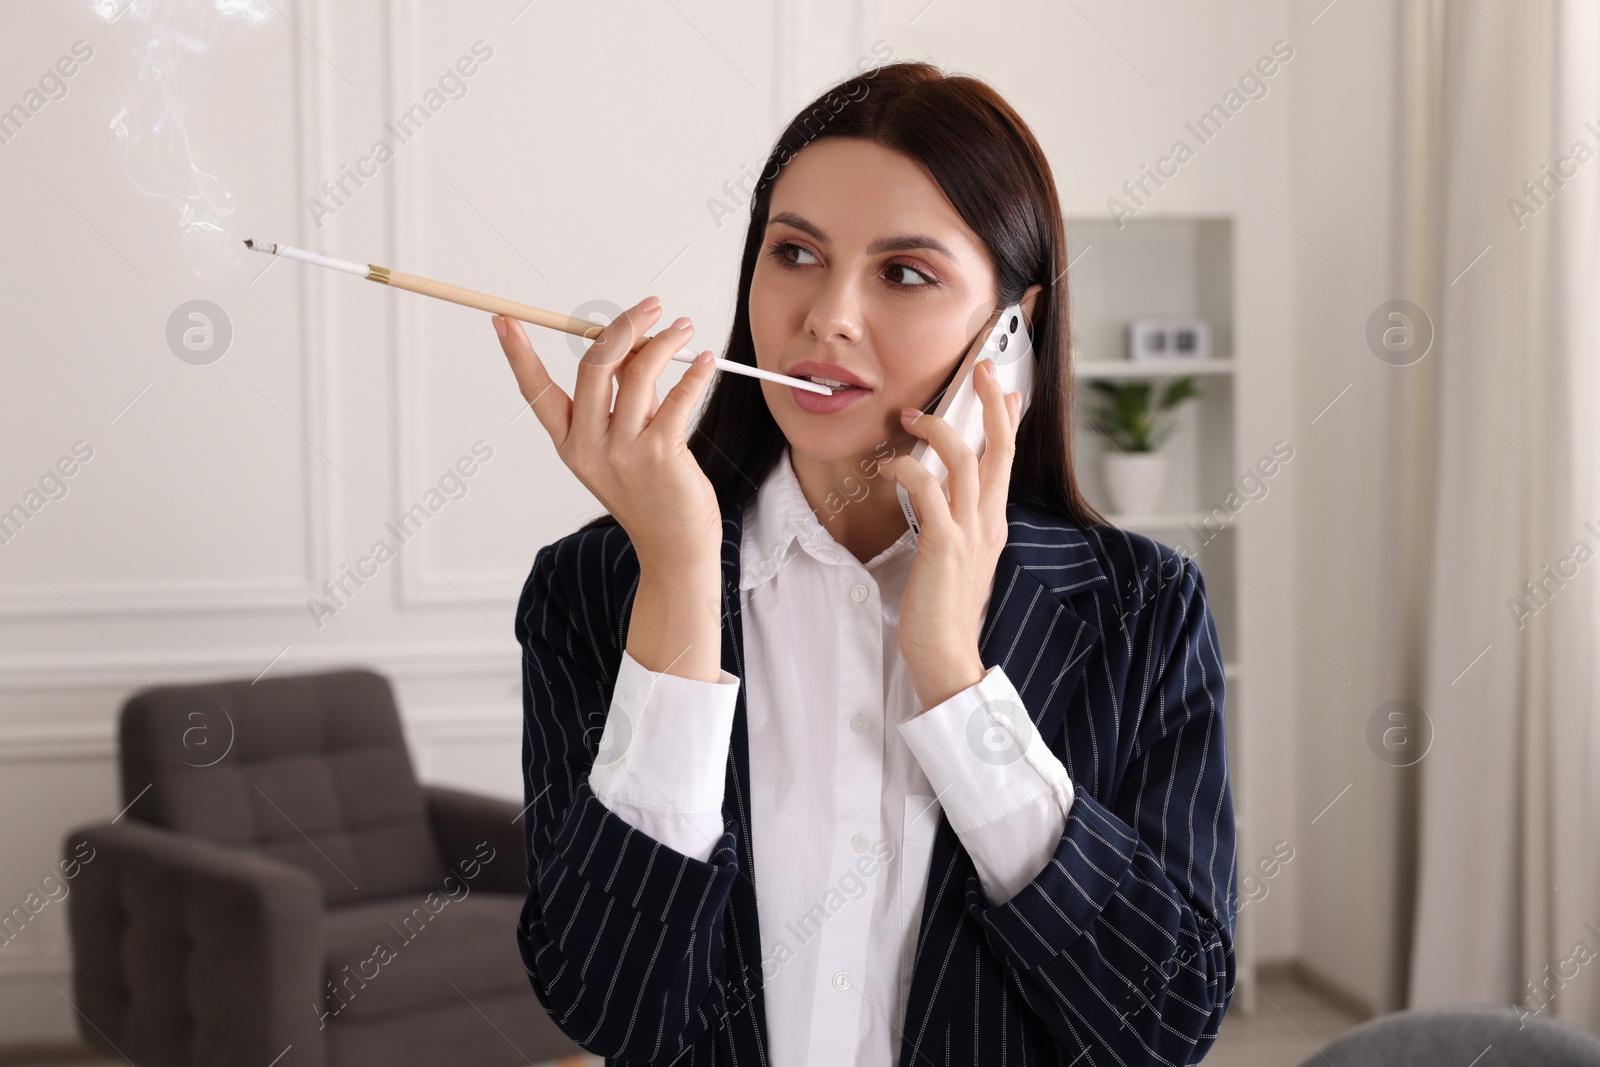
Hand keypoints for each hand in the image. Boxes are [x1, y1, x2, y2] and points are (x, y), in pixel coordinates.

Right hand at [494, 296, 722, 571]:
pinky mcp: (660, 454)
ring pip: (638, 372)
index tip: (504, 320)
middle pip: (594, 366)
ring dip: (663, 341)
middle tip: (650, 306)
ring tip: (683, 328)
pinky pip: (678, 397)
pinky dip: (696, 373)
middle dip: (622, 325)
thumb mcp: (624, 447)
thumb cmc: (652, 496)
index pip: (536, 391)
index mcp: (570, 444)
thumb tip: (636, 346)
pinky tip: (706, 361)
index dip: (518, 354)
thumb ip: (625, 400)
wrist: (675, 548)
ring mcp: (623, 451)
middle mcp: (589, 447)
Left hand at [878, 357, 1022, 709]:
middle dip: (990, 402)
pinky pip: (929, 489)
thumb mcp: (958, 560)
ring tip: (908, 415)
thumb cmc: (943, 612)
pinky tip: (888, 468)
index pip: (1006, 461)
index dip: (1007, 421)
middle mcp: (990, 522)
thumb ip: (956, 526)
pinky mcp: (945, 544)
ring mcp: (971, 532)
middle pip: (1000, 447)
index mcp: (994, 524)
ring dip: (936, 428)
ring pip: (966, 459)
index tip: (1005, 390)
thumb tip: (942, 499)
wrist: (947, 656)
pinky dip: (907, 469)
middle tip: (981, 368)